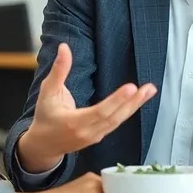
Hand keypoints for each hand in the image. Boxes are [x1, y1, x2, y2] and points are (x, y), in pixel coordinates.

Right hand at [18, 43, 156, 171]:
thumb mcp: (48, 91)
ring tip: (149, 91)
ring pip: (118, 121)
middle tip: (148, 88)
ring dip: (135, 106)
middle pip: (114, 117)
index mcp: (74, 122)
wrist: (43, 144)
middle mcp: (87, 132)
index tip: (131, 87)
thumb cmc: (45, 116)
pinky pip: (116, 122)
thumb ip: (58, 70)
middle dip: (133, 102)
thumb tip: (64, 48)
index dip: (116, 100)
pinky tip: (138, 100)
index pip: (100, 111)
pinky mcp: (99, 136)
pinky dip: (128, 111)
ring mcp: (94, 136)